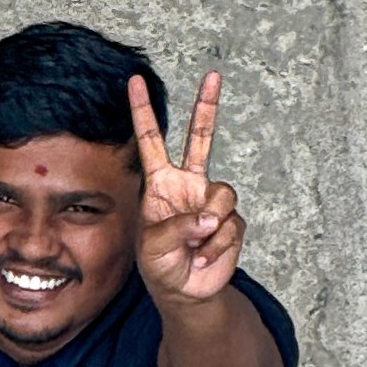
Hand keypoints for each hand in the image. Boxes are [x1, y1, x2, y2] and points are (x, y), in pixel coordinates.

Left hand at [129, 69, 243, 309]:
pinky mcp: (231, 223)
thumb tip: (210, 218)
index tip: (134, 80)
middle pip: (201, 138)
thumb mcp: (154, 247)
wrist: (185, 292)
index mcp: (161, 183)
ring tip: (197, 246)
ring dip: (210, 224)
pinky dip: (217, 247)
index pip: (151, 140)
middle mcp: (188, 185)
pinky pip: (231, 226)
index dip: (143, 111)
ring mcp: (211, 202)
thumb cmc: (160, 265)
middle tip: (212, 75)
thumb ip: (178, 227)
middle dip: (207, 106)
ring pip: (223, 195)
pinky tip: (205, 258)